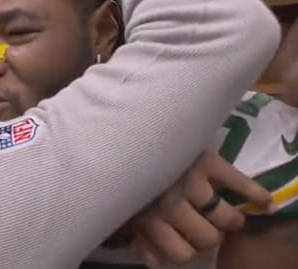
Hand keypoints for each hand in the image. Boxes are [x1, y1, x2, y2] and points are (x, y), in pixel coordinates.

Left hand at [130, 150, 273, 267]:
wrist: (126, 133)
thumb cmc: (124, 175)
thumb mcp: (125, 208)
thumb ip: (140, 237)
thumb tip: (156, 262)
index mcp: (149, 217)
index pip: (182, 253)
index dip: (187, 250)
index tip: (186, 241)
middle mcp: (172, 204)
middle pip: (207, 238)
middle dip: (208, 235)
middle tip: (204, 225)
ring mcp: (192, 182)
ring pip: (225, 218)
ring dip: (229, 220)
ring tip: (225, 215)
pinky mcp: (207, 160)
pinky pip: (239, 182)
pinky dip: (256, 194)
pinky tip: (265, 204)